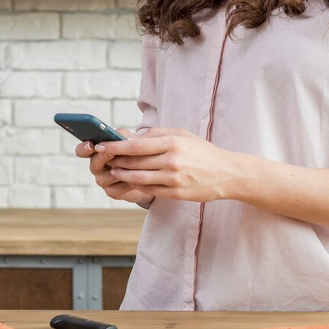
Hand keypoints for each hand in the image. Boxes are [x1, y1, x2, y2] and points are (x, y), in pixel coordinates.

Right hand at [75, 127, 153, 206]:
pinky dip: (131, 179)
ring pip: (110, 175)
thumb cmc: (134, 152)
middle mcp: (96, 167)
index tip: (91, 145)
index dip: (84, 148)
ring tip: (135, 162)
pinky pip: (120, 186)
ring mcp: (103, 181)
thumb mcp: (129, 139)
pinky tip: (141, 174)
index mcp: (96, 152)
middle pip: (95, 163)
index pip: (82, 150)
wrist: (148, 172)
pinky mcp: (113, 192)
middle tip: (112, 152)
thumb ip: (121, 135)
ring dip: (122, 168)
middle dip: (104, 157)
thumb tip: (119, 136)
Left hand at [93, 127, 245, 202]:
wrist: (227, 173)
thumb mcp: (183, 135)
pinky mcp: (176, 194)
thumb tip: (134, 137)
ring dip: (123, 175)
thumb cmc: (203, 152)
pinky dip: (137, 185)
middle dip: (116, 160)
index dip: (116, 147)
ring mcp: (174, 179)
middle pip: (134, 162)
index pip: (137, 145)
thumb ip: (158, 134)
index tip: (101, 145)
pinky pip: (149, 190)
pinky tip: (131, 181)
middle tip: (104, 159)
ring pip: (138, 178)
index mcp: (173, 143)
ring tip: (114, 171)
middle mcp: (172, 161)